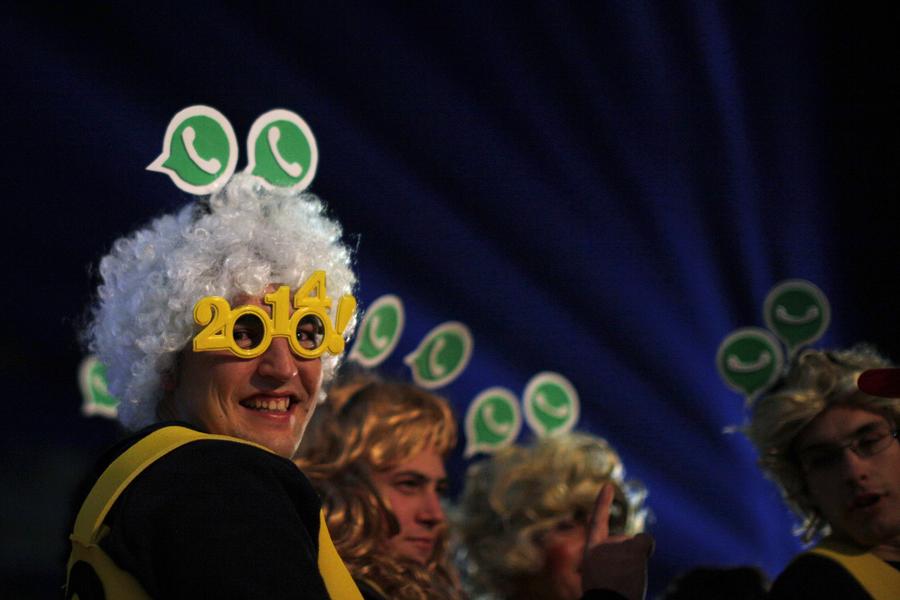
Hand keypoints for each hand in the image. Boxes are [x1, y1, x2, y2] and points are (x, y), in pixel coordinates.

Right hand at [581, 483, 653, 599]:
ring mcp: (617, 546)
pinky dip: (645, 547)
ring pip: (635, 548)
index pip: (596, 524)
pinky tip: (636, 562)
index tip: (609, 485)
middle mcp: (603, 545)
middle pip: (625, 544)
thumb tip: (639, 543)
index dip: (602, 504)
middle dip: (627, 559)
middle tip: (619, 579)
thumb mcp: (600, 577)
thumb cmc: (605, 596)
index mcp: (591, 553)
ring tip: (624, 581)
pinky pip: (646, 540)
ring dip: (634, 564)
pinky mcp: (632, 550)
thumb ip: (613, 558)